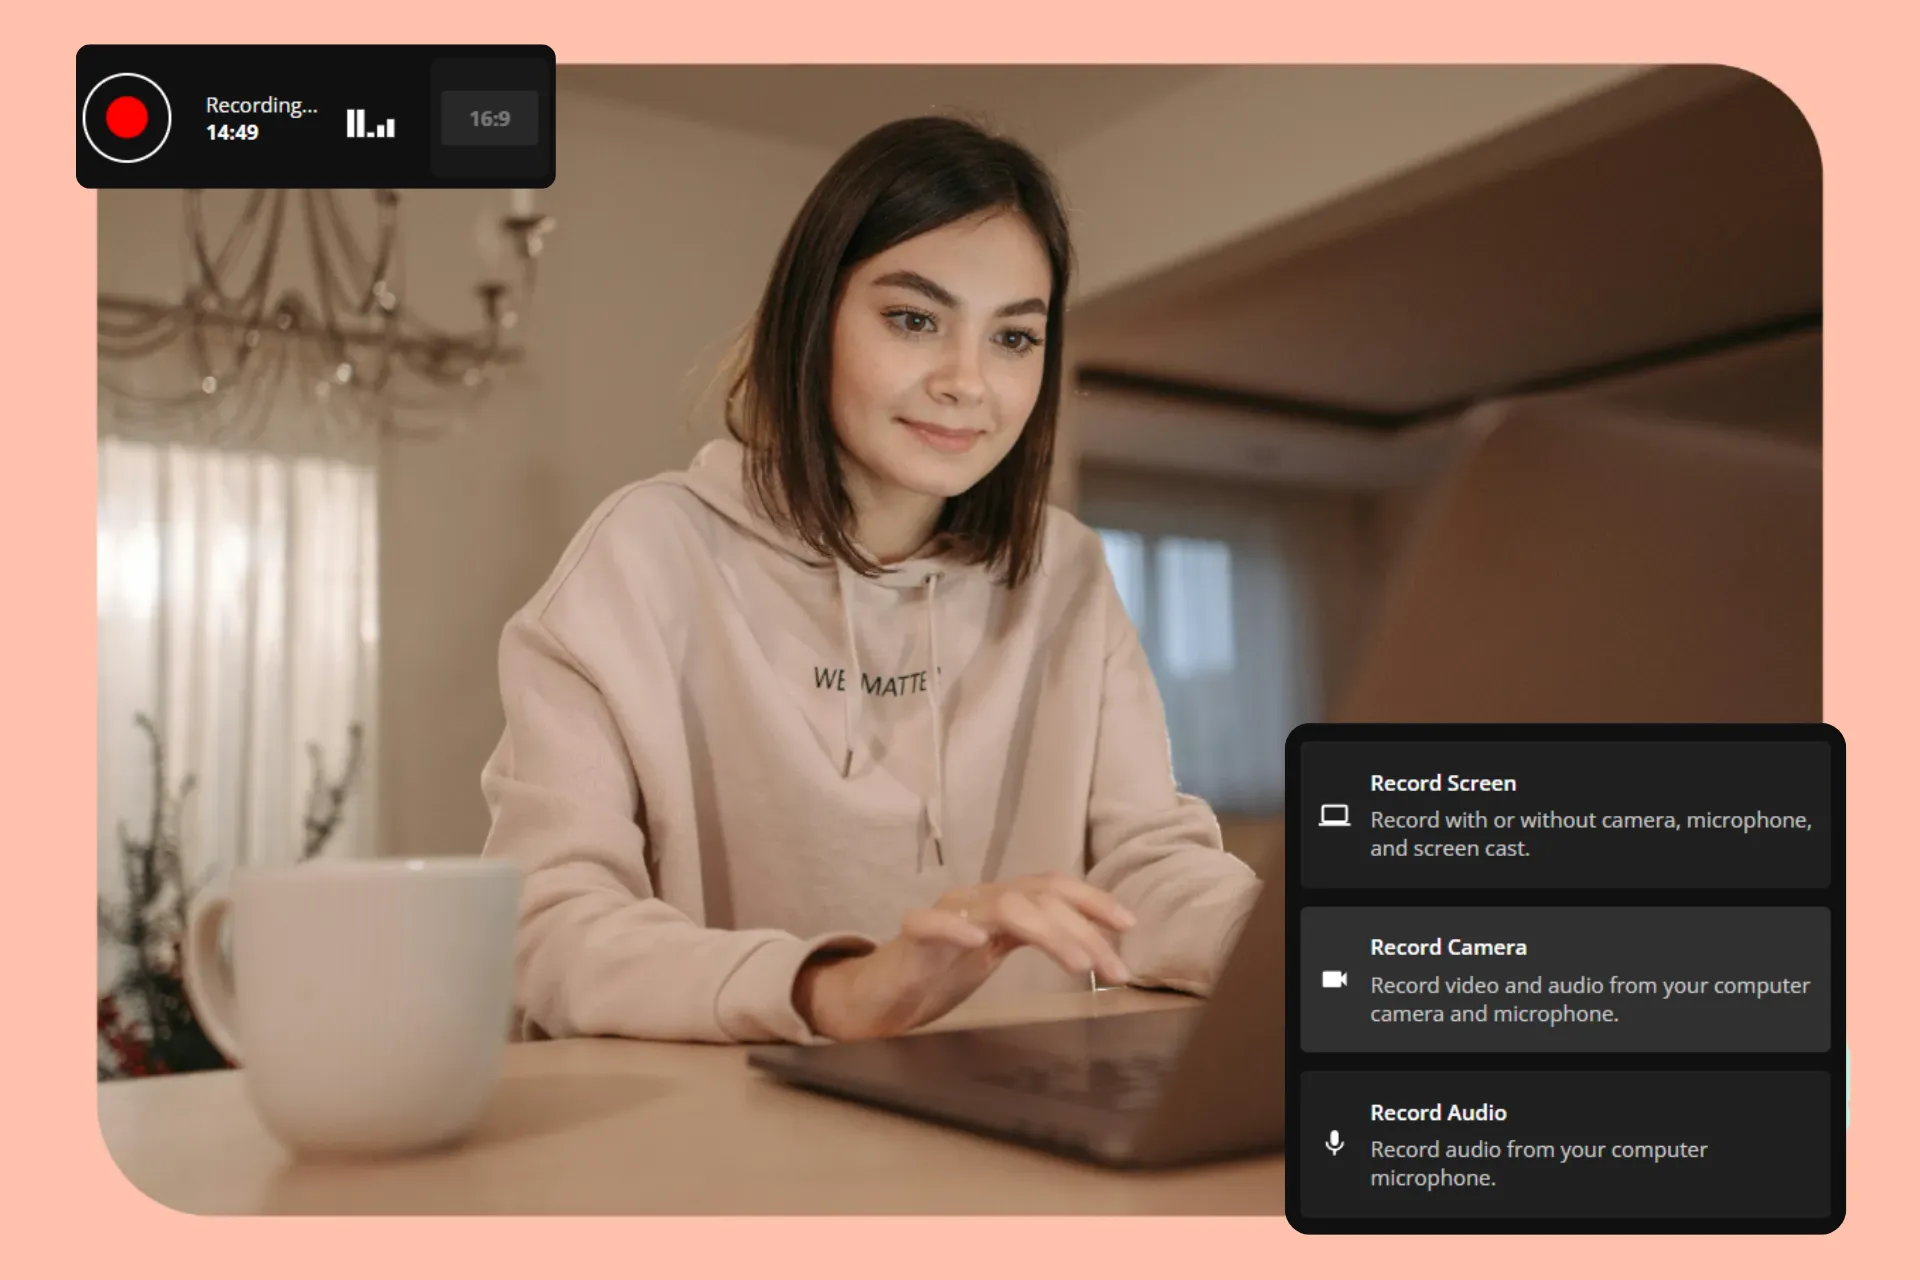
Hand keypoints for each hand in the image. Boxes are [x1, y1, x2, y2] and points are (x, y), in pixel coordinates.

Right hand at [794, 874, 1137, 1040]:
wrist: (874, 996)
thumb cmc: (937, 975)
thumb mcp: (998, 955)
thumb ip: (1038, 940)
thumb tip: (1100, 948)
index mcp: (1000, 904)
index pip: (1053, 888)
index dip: (1093, 900)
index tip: (1130, 925)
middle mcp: (976, 901)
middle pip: (1039, 897)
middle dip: (1084, 930)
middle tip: (1114, 969)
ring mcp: (944, 916)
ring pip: (1002, 906)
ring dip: (1047, 932)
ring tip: (1077, 964)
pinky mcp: (910, 939)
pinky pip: (929, 924)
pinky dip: (955, 928)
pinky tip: (977, 944)